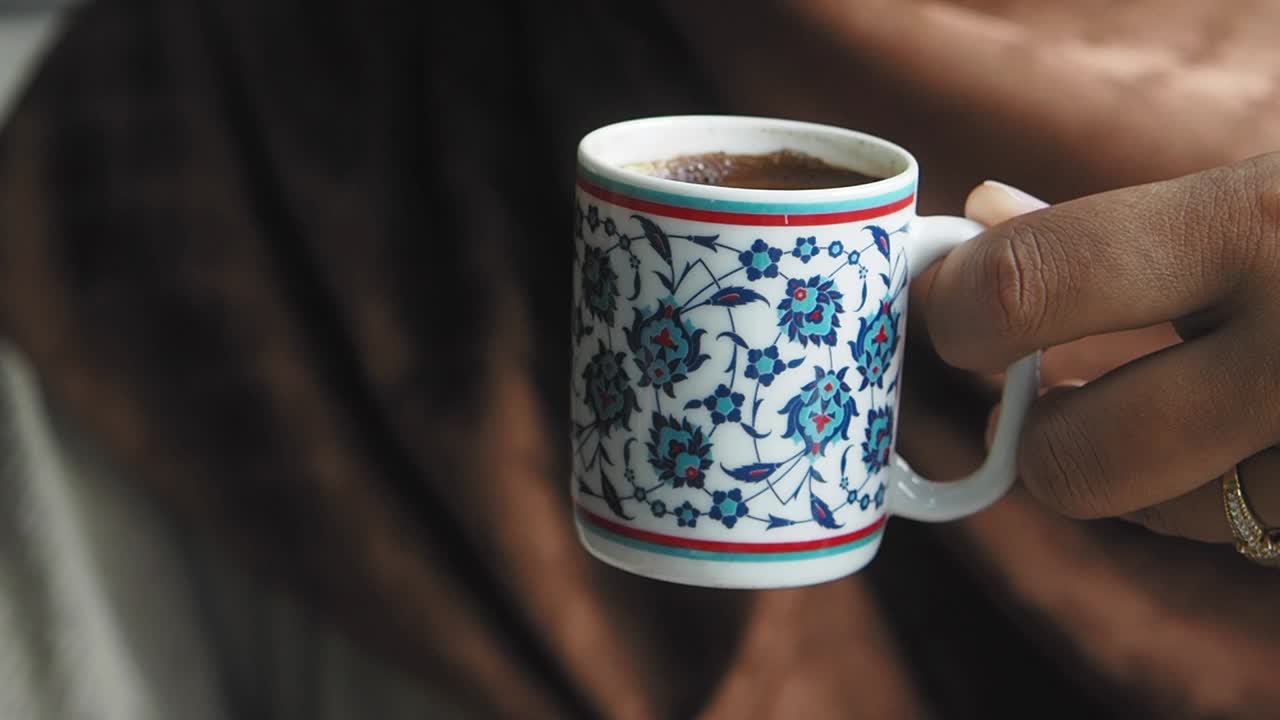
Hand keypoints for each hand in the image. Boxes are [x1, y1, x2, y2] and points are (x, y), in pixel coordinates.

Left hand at [921, 155, 1279, 542]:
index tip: (941, 310)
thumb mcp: (1265, 198)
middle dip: (1039, 437)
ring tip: (1190, 406)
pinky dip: (1214, 493)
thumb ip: (1126, 224)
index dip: (954, 308)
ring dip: (1143, 474)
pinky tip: (1249, 436)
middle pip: (1067, 459)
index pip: (1030, 285)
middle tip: (1055, 398)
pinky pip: (1234, 535)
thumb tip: (982, 213)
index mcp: (1255, 227)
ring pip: (1157, 514)